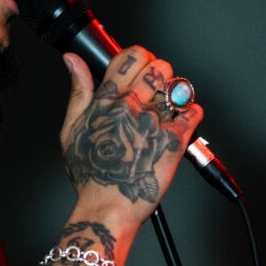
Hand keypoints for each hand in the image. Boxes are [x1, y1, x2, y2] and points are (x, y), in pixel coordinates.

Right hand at [61, 46, 202, 225]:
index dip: (138, 57)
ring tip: (167, 105)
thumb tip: (72, 61)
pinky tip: (182, 119)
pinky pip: (193, 111)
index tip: (140, 66)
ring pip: (176, 86)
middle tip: (156, 85)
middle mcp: (131, 108)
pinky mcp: (174, 140)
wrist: (107, 208)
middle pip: (157, 65)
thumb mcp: (71, 129)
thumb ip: (77, 90)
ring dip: (174, 92)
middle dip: (159, 71)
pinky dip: (191, 112)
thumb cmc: (90, 175)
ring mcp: (154, 123)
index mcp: (106, 101)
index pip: (129, 57)